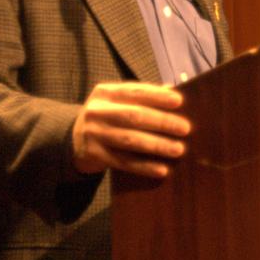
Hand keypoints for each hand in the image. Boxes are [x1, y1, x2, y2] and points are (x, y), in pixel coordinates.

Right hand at [71, 82, 190, 178]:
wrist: (74, 140)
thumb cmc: (107, 117)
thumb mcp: (117, 102)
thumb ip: (141, 96)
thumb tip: (172, 90)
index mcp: (105, 93)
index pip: (134, 91)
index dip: (157, 96)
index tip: (179, 101)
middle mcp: (97, 111)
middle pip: (133, 115)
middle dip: (161, 122)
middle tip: (185, 128)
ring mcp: (94, 134)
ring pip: (130, 140)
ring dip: (156, 145)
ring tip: (178, 149)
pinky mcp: (95, 155)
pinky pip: (124, 162)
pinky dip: (144, 167)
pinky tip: (162, 169)